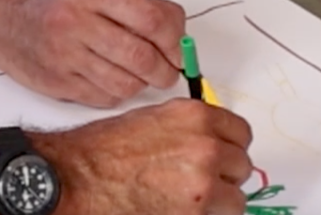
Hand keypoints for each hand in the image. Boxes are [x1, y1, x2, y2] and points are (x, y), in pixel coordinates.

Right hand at [0, 0, 185, 106]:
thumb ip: (133, 4)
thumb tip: (176, 32)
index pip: (151, 19)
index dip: (175, 39)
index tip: (180, 48)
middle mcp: (76, 23)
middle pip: (142, 57)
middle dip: (166, 69)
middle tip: (169, 69)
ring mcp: (64, 57)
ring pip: (126, 84)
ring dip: (142, 83)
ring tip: (138, 73)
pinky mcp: (57, 84)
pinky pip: (104, 98)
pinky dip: (117, 93)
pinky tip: (111, 78)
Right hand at [39, 99, 253, 214]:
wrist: (79, 178)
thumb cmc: (103, 151)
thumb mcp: (152, 120)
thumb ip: (188, 128)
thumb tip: (209, 141)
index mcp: (195, 116)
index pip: (241, 132)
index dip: (230, 146)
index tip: (223, 153)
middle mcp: (206, 145)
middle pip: (241, 164)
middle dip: (225, 174)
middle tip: (202, 180)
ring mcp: (204, 181)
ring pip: (236, 196)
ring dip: (220, 200)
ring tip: (191, 200)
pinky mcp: (197, 211)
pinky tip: (183, 210)